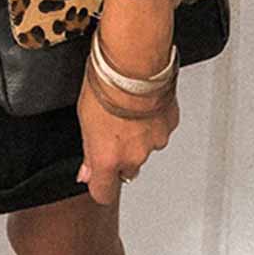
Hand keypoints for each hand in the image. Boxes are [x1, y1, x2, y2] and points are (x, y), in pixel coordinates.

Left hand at [75, 68, 179, 205]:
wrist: (135, 61)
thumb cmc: (106, 83)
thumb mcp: (84, 117)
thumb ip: (89, 150)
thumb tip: (87, 171)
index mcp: (108, 158)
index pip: (104, 192)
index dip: (100, 185)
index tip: (97, 178)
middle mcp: (134, 156)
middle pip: (127, 169)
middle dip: (121, 155)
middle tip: (113, 128)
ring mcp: (154, 141)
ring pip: (146, 147)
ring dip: (138, 134)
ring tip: (129, 107)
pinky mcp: (169, 124)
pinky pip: (160, 128)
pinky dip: (153, 119)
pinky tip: (143, 101)